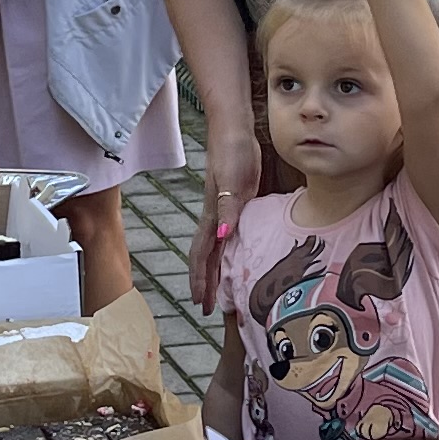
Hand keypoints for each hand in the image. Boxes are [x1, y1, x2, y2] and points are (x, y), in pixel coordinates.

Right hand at [194, 115, 261, 310]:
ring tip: (220, 290)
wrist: (234, 130)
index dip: (200, 279)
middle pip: (207, 257)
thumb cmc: (232, 152)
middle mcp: (216, 218)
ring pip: (218, 248)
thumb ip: (227, 208)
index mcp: (212, 217)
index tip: (200, 303)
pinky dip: (231, 251)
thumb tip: (222, 237)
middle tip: (208, 309)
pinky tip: (238, 256)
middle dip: (205, 283)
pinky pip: (231, 235)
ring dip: (216, 270)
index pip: (202, 255)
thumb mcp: (231, 180)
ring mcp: (225, 211)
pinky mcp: (238, 202)